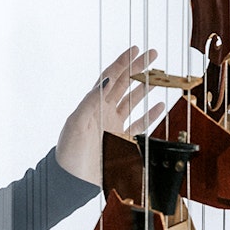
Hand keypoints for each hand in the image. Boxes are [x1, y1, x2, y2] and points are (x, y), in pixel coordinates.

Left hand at [56, 46, 166, 184]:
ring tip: (158, 76)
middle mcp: (105, 111)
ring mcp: (114, 125)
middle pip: (124, 84)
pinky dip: (150, 115)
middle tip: (152, 54)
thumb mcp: (77, 123)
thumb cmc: (69, 151)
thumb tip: (107, 80)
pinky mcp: (122, 141)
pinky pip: (140, 124)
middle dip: (138, 68)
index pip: (110, 77)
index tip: (135, 49)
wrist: (71, 180)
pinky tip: (160, 106)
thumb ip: (91, 101)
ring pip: (133, 101)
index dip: (122, 62)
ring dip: (145, 88)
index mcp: (93, 104)